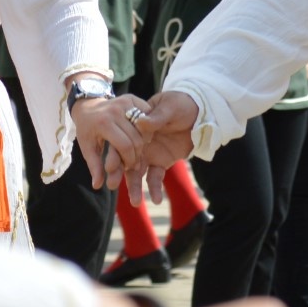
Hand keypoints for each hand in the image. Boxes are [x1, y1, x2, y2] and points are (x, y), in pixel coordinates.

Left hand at [73, 93, 150, 191]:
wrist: (87, 105)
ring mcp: (124, 102)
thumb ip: (94, 166)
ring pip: (143, 128)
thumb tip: (97, 186)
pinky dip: (146, 127)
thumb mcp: (87, 147)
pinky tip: (141, 136)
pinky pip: (146, 115)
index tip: (128, 167)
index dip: (130, 160)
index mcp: (104, 123)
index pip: (125, 146)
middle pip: (136, 138)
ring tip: (137, 150)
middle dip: (137, 154)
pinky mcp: (131, 98)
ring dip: (143, 142)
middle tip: (134, 161)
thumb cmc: (87, 129)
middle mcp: (115, 111)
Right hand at [122, 91, 199, 206]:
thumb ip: (157, 116)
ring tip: (134, 201)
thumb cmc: (180, 105)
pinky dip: (155, 188)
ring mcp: (148, 154)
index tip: (109, 165)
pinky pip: (155, 178)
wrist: (198, 114)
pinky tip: (155, 199)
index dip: (115, 152)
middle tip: (112, 185)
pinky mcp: (160, 163)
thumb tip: (142, 122)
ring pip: (137, 172)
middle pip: (125, 159)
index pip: (121, 140)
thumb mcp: (170, 107)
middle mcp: (138, 142)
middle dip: (119, 172)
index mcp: (136, 125)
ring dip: (135, 187)